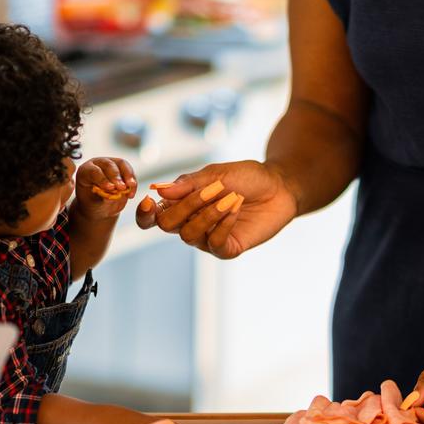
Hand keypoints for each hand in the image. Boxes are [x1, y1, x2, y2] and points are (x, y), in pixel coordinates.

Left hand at [75, 157, 136, 219]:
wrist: (100, 207)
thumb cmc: (93, 204)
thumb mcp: (95, 204)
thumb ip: (103, 198)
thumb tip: (113, 194)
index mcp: (85, 172)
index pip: (93, 171)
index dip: (102, 179)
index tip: (111, 188)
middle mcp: (97, 165)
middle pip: (108, 165)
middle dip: (116, 176)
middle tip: (122, 188)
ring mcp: (110, 165)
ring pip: (121, 164)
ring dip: (128, 176)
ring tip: (131, 187)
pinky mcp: (122, 169)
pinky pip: (130, 172)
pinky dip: (133, 183)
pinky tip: (131, 194)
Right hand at [142, 160, 297, 258]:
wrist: (279, 187)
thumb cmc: (246, 177)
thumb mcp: (216, 174)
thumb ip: (188, 184)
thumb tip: (158, 190)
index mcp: (182, 204)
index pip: (153, 216)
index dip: (144, 213)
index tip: (147, 201)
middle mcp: (191, 223)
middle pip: (167, 225)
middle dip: (185, 206)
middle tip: (210, 189)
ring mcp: (208, 238)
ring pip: (189, 234)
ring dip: (208, 213)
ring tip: (230, 196)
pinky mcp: (228, 248)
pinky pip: (215, 243)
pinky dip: (223, 223)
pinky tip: (235, 207)